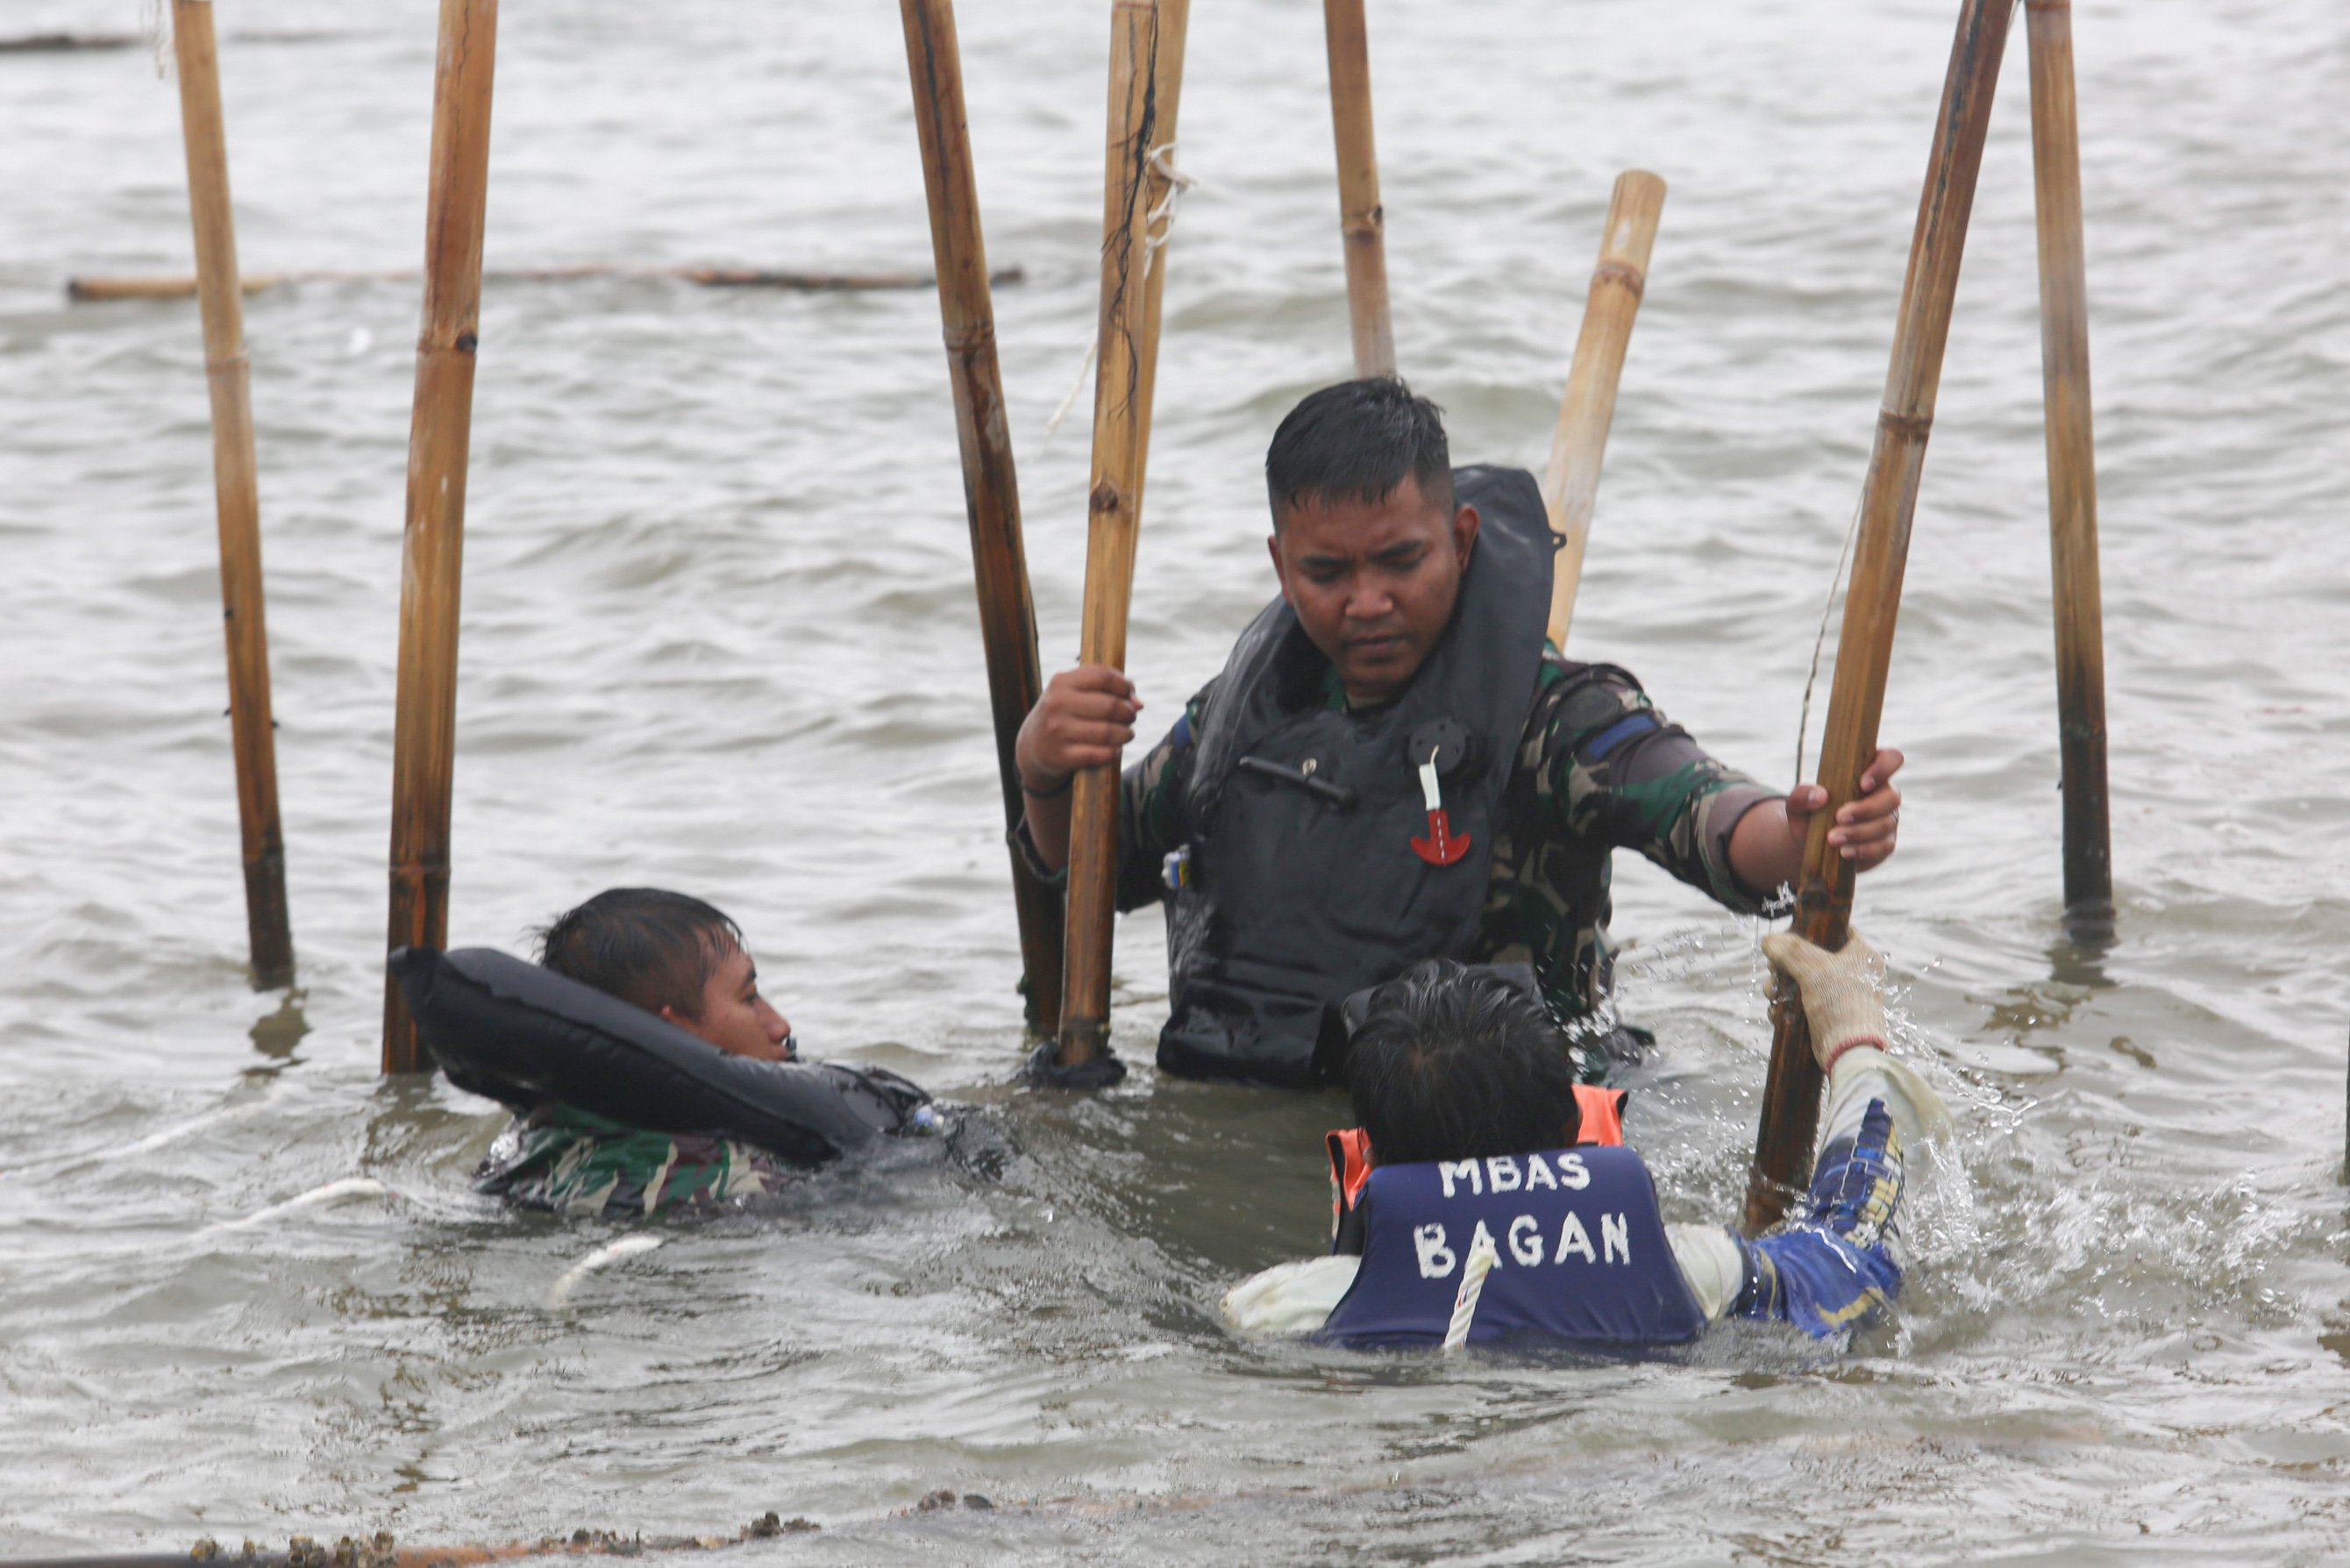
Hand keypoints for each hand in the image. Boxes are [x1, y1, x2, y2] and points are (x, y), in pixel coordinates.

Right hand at [1016, 664, 1142, 793]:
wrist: (1033, 744)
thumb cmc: (1064, 712)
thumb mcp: (1074, 692)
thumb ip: (1106, 688)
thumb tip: (1138, 703)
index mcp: (1061, 682)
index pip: (1103, 676)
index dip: (1124, 686)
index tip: (1129, 696)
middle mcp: (1057, 704)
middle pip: (1110, 705)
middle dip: (1128, 713)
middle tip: (1130, 717)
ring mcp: (1057, 731)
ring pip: (1108, 732)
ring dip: (1125, 734)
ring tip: (1126, 734)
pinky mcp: (1061, 756)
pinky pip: (1099, 754)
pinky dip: (1113, 752)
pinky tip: (1115, 749)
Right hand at [1761, 928, 1887, 1069]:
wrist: (1848, 1051)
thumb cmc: (1841, 1005)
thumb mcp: (1814, 969)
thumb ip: (1790, 950)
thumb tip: (1768, 941)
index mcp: (1861, 955)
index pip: (1834, 930)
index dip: (1809, 930)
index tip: (1788, 936)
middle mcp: (1851, 972)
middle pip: (1809, 955)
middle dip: (1785, 963)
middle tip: (1775, 968)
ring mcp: (1838, 994)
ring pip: (1799, 978)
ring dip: (1779, 985)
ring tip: (1772, 993)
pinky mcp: (1825, 1013)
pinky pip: (1798, 1000)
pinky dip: (1785, 1004)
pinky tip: (1776, 1009)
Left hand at [1786, 746, 1902, 869]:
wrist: (1808, 845)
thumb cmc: (1808, 814)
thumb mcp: (1797, 803)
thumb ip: (1802, 795)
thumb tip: (1820, 796)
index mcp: (1867, 773)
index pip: (1891, 758)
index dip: (1884, 767)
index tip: (1863, 783)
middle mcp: (1883, 794)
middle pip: (1892, 797)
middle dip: (1866, 809)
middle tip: (1839, 817)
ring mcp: (1887, 820)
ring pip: (1886, 823)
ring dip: (1859, 832)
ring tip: (1832, 839)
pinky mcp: (1884, 844)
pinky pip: (1884, 847)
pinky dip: (1863, 850)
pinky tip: (1844, 852)